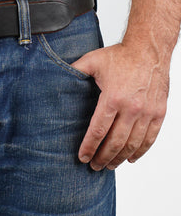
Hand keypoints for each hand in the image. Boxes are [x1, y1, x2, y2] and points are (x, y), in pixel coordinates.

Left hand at [71, 43, 169, 170]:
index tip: (82, 157)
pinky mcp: (158, 112)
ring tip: (109, 166)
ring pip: (133, 144)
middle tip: (94, 166)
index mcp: (112, 97)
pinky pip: (150, 138)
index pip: (98, 130)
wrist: (149, 49)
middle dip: (103, 157)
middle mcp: (131, 108)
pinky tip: (131, 158)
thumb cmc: (121, 55)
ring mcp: (147, 112)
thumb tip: (56, 76)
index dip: (89, 146)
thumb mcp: (92, 61)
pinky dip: (141, 151)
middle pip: (115, 142)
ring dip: (120, 158)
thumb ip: (74, 71)